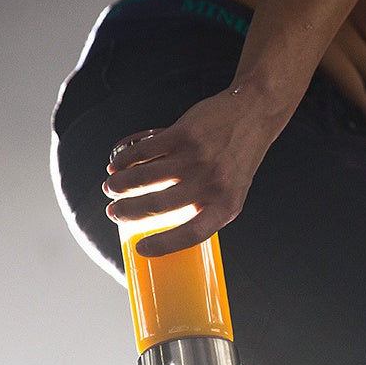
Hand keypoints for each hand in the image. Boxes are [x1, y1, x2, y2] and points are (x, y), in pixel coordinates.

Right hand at [103, 88, 274, 255]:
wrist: (253, 116)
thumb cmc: (239, 158)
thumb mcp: (232, 191)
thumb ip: (205, 208)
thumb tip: (167, 226)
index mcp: (225, 205)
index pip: (191, 234)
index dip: (163, 245)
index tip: (141, 248)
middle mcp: (211, 183)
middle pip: (157, 206)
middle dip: (126, 211)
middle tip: (114, 211)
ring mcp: (196, 157)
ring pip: (144, 177)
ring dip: (120, 184)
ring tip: (112, 187)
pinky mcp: (184, 134)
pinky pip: (144, 150)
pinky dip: (125, 159)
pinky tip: (118, 163)